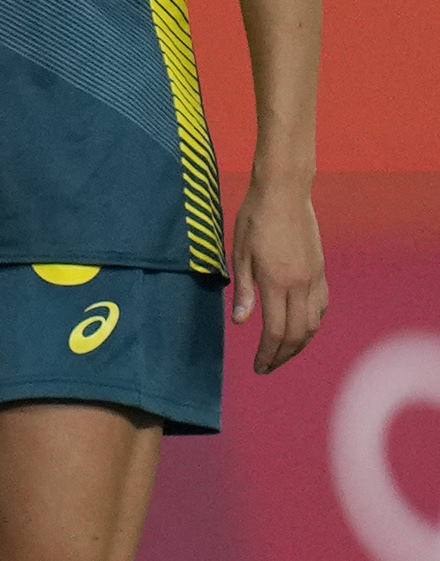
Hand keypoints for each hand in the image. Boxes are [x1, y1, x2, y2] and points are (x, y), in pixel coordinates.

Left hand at [231, 173, 327, 373]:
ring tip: (281, 353)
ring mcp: (315, 278)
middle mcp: (300, 284)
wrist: (284, 194)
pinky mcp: (321, 270)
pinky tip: (300, 328)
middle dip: (282, 355)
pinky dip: (312, 323)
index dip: (267, 354)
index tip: (258, 367)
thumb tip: (240, 322)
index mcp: (277, 283)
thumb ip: (243, 291)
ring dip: (299, 343)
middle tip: (267, 367)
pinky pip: (321, 306)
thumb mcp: (240, 255)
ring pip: (313, 323)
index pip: (275, 331)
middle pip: (297, 334)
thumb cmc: (254, 220)